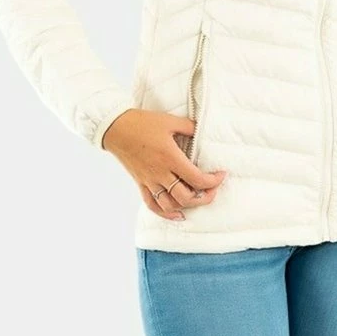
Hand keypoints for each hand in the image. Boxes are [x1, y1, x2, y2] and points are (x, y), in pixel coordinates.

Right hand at [101, 109, 227, 220]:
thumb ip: (189, 127)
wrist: (115, 128)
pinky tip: (177, 215)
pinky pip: (152, 204)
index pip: (197, 179)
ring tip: (197, 199)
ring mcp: (149, 181)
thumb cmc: (142, 123)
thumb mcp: (169, 121)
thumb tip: (201, 131)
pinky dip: (165, 213)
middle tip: (213, 189)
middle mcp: (160, 174)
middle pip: (186, 197)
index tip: (221, 175)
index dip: (213, 181)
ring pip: (170, 205)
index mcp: (170, 158)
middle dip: (204, 197)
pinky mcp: (140, 183)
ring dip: (187, 206)